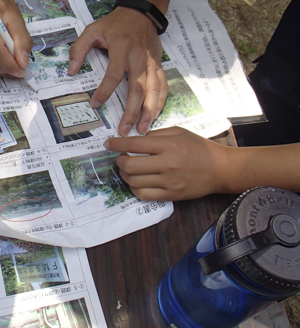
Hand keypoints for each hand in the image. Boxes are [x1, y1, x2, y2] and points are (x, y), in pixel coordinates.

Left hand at [68, 6, 167, 135]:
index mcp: (122, 48)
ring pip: (153, 90)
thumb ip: (79, 49)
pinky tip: (155, 115)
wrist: (142, 12)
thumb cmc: (115, 23)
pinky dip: (160, 101)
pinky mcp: (159, 65)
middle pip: (138, 88)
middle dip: (132, 111)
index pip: (114, 74)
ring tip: (143, 129)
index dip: (105, 91)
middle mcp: (139, 57)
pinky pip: (162, 85)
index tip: (95, 104)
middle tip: (124, 129)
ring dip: (149, 111)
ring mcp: (151, 63)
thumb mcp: (93, 30)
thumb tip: (70, 71)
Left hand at [104, 127, 228, 200]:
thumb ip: (156, 134)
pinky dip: (134, 188)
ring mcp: (168, 181)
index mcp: (168, 145)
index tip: (108, 143)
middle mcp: (166, 164)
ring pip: (133, 181)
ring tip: (128, 169)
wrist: (220, 169)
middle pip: (129, 165)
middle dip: (119, 161)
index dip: (117, 144)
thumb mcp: (179, 132)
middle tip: (121, 157)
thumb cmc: (199, 147)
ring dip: (125, 175)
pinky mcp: (170, 195)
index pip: (134, 144)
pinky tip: (136, 181)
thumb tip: (135, 139)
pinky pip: (143, 194)